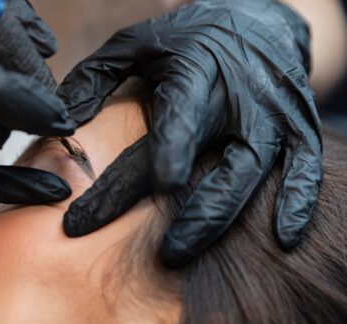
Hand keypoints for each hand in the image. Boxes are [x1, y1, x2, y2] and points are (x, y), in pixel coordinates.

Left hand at [57, 0, 321, 265]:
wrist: (258, 20)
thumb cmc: (189, 39)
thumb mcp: (137, 44)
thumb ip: (97, 77)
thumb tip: (62, 120)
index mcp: (196, 75)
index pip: (171, 127)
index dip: (150, 167)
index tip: (107, 210)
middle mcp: (238, 99)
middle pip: (214, 163)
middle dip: (188, 212)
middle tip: (159, 254)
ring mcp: (273, 115)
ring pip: (253, 173)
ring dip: (221, 217)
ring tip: (181, 253)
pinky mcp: (300, 126)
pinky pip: (307, 168)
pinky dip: (299, 203)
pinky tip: (285, 238)